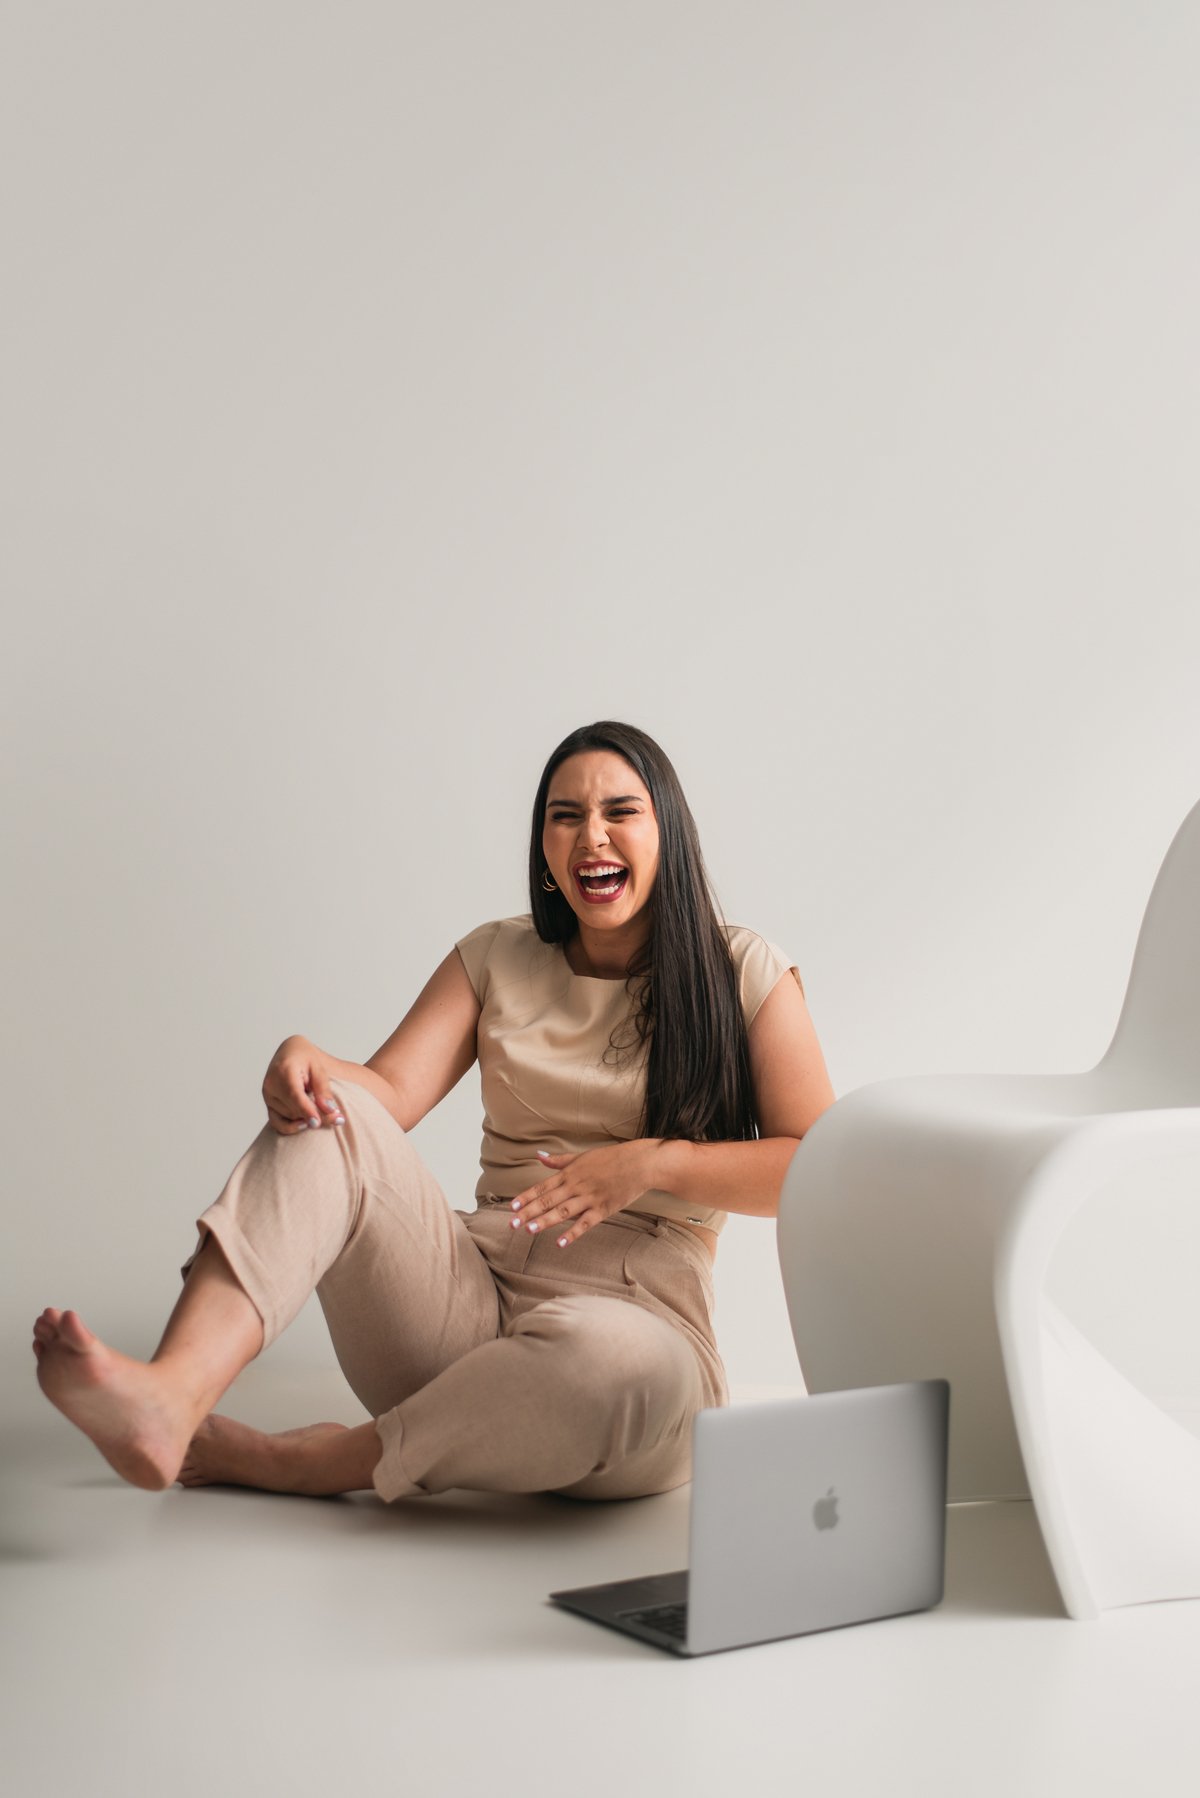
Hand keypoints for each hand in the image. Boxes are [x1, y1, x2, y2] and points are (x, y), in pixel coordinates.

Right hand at [262, 1036, 345, 1134]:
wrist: (291, 1052)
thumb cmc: (306, 1057)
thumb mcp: (319, 1067)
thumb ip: (323, 1089)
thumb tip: (329, 1109)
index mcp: (283, 1070)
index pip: (294, 1095)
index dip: (306, 1110)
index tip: (317, 1123)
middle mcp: (271, 1084)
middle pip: (294, 1109)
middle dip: (316, 1116)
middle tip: (339, 1119)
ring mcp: (268, 1095)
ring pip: (289, 1116)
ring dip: (307, 1118)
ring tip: (326, 1112)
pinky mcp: (268, 1103)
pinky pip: (276, 1122)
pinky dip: (290, 1127)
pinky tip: (305, 1125)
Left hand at [509, 1139, 667, 1246]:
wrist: (640, 1163)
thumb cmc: (611, 1158)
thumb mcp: (582, 1156)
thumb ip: (559, 1160)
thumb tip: (539, 1156)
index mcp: (569, 1173)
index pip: (542, 1186)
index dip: (525, 1197)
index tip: (511, 1206)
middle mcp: (576, 1186)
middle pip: (548, 1201)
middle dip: (528, 1212)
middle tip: (512, 1224)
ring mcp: (589, 1198)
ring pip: (562, 1212)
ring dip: (544, 1221)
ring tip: (529, 1230)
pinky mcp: (603, 1209)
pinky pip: (584, 1223)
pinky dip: (572, 1233)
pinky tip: (560, 1243)